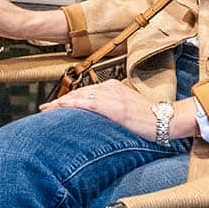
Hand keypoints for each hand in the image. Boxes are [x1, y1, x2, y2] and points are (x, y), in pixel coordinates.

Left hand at [41, 84, 201, 141]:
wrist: (164, 120)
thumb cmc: (146, 117)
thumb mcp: (125, 107)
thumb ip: (110, 107)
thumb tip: (94, 117)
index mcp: (112, 87)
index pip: (85, 92)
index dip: (68, 98)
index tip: (54, 104)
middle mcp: (110, 88)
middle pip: (79, 93)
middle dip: (60, 101)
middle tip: (44, 108)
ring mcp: (112, 96)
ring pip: (80, 97)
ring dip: (62, 104)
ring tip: (47, 110)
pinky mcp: (114, 108)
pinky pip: (89, 104)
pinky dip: (74, 105)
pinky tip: (63, 107)